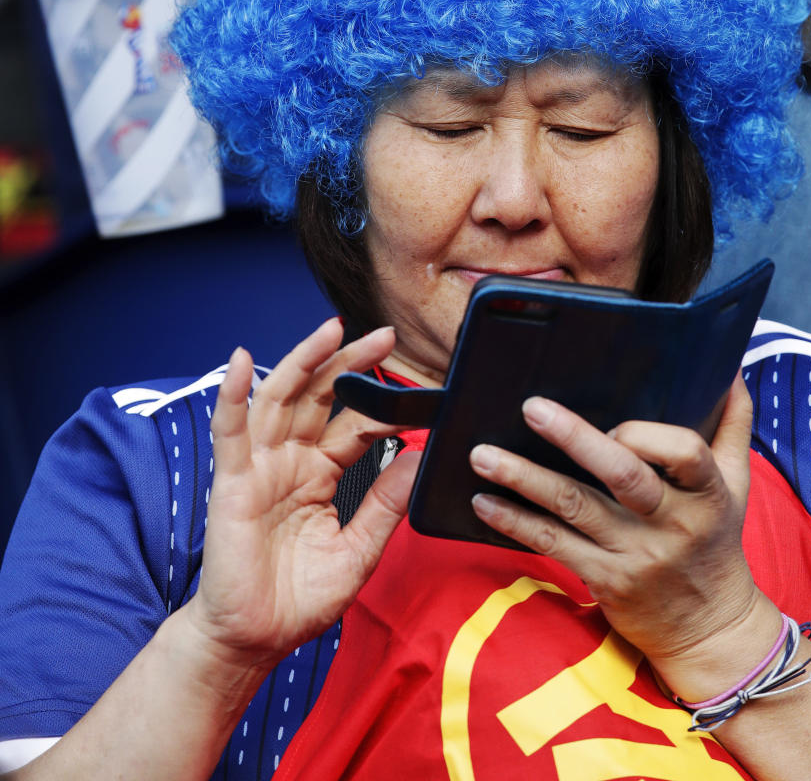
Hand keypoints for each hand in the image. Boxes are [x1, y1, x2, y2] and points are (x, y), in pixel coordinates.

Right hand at [182, 317, 418, 677]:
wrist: (254, 641)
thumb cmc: (299, 600)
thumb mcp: (359, 550)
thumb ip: (385, 504)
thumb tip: (419, 457)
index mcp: (321, 473)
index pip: (355, 425)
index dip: (383, 405)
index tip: (421, 389)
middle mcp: (290, 461)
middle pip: (320, 396)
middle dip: (349, 362)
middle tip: (385, 335)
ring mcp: (260, 468)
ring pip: (280, 399)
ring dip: (303, 361)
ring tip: (330, 329)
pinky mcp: (231, 483)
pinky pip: (230, 432)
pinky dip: (231, 395)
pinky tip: (239, 361)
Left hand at [469, 374, 781, 694]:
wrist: (712, 630)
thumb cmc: (716, 539)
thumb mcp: (737, 482)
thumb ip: (733, 422)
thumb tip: (729, 366)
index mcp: (707, 492)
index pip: (685, 452)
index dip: (649, 435)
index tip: (614, 421)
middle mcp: (671, 522)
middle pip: (621, 475)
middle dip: (574, 438)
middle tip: (532, 408)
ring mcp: (635, 554)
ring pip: (574, 507)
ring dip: (523, 478)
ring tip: (482, 455)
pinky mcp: (604, 579)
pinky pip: (553, 544)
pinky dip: (515, 523)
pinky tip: (484, 502)